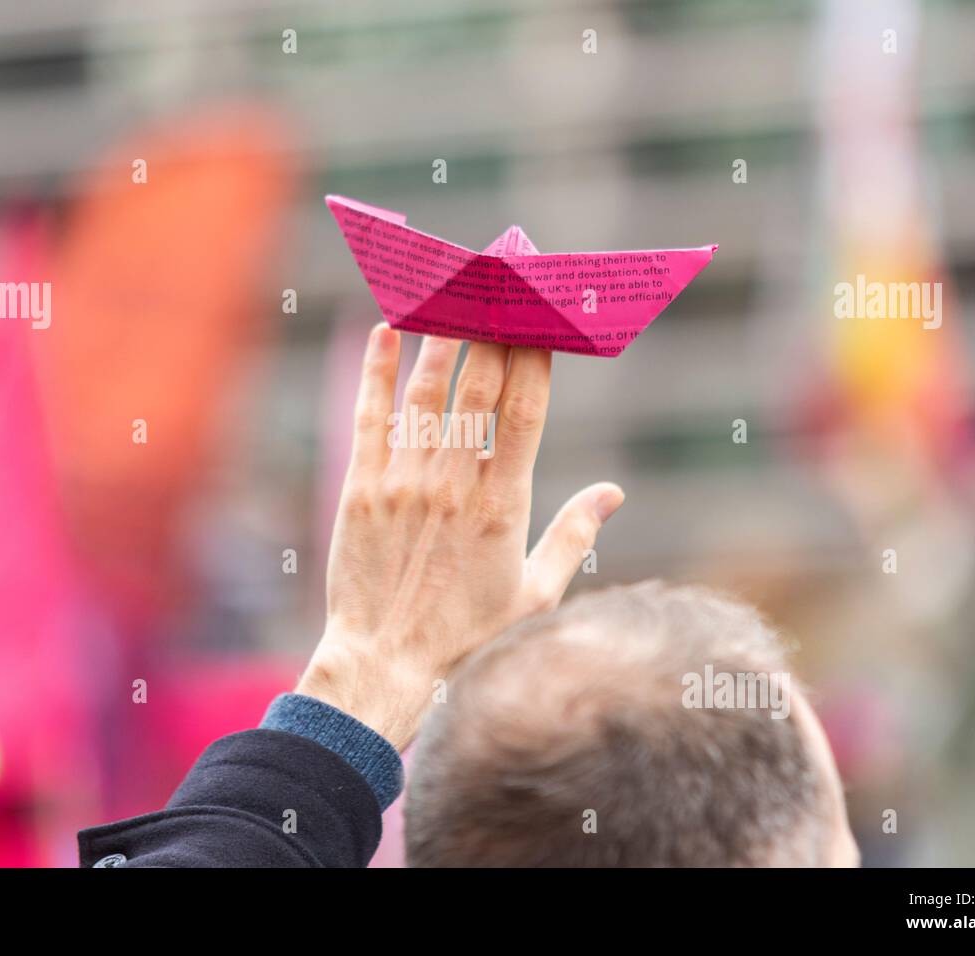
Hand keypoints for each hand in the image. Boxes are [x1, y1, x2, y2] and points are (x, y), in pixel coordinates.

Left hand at [296, 324, 624, 749]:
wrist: (385, 661)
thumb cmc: (465, 633)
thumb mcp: (535, 593)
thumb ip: (573, 536)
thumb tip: (614, 493)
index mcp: (504, 503)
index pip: (527, 408)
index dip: (536, 353)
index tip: (541, 312)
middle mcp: (456, 482)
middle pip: (480, 383)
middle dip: (494, 324)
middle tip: (500, 276)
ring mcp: (405, 481)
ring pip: (427, 389)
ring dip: (441, 332)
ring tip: (452, 286)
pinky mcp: (361, 487)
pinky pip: (370, 415)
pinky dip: (378, 369)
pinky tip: (385, 329)